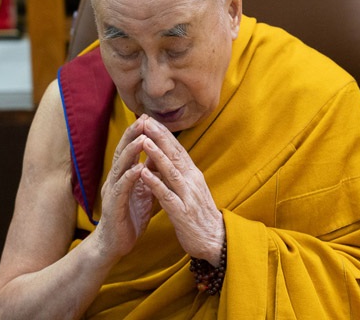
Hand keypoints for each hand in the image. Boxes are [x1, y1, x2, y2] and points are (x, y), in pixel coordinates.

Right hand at [94, 115, 153, 260]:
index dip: (137, 133)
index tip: (148, 117)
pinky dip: (129, 177)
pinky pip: (121, 189)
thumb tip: (157, 157)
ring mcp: (112, 192)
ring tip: (142, 138)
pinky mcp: (113, 206)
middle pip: (122, 152)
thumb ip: (147, 175)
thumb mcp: (142, 192)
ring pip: (120, 167)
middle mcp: (115, 180)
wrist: (114, 244)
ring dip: (131, 152)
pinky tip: (138, 169)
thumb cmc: (128, 217)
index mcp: (122, 176)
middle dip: (133, 135)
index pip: (129, 150)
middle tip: (143, 119)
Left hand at [139, 117, 224, 265]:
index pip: (178, 149)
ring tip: (144, 140)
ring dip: (157, 155)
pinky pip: (166, 195)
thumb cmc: (199, 214)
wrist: (215, 240)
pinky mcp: (181, 212)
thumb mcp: (190, 190)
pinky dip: (155, 182)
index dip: (164, 133)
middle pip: (174, 154)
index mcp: (193, 174)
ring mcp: (187, 195)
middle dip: (160, 136)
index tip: (151, 119)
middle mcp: (192, 181)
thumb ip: (177, 174)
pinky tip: (143, 173)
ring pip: (170, 171)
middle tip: (146, 120)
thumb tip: (162, 159)